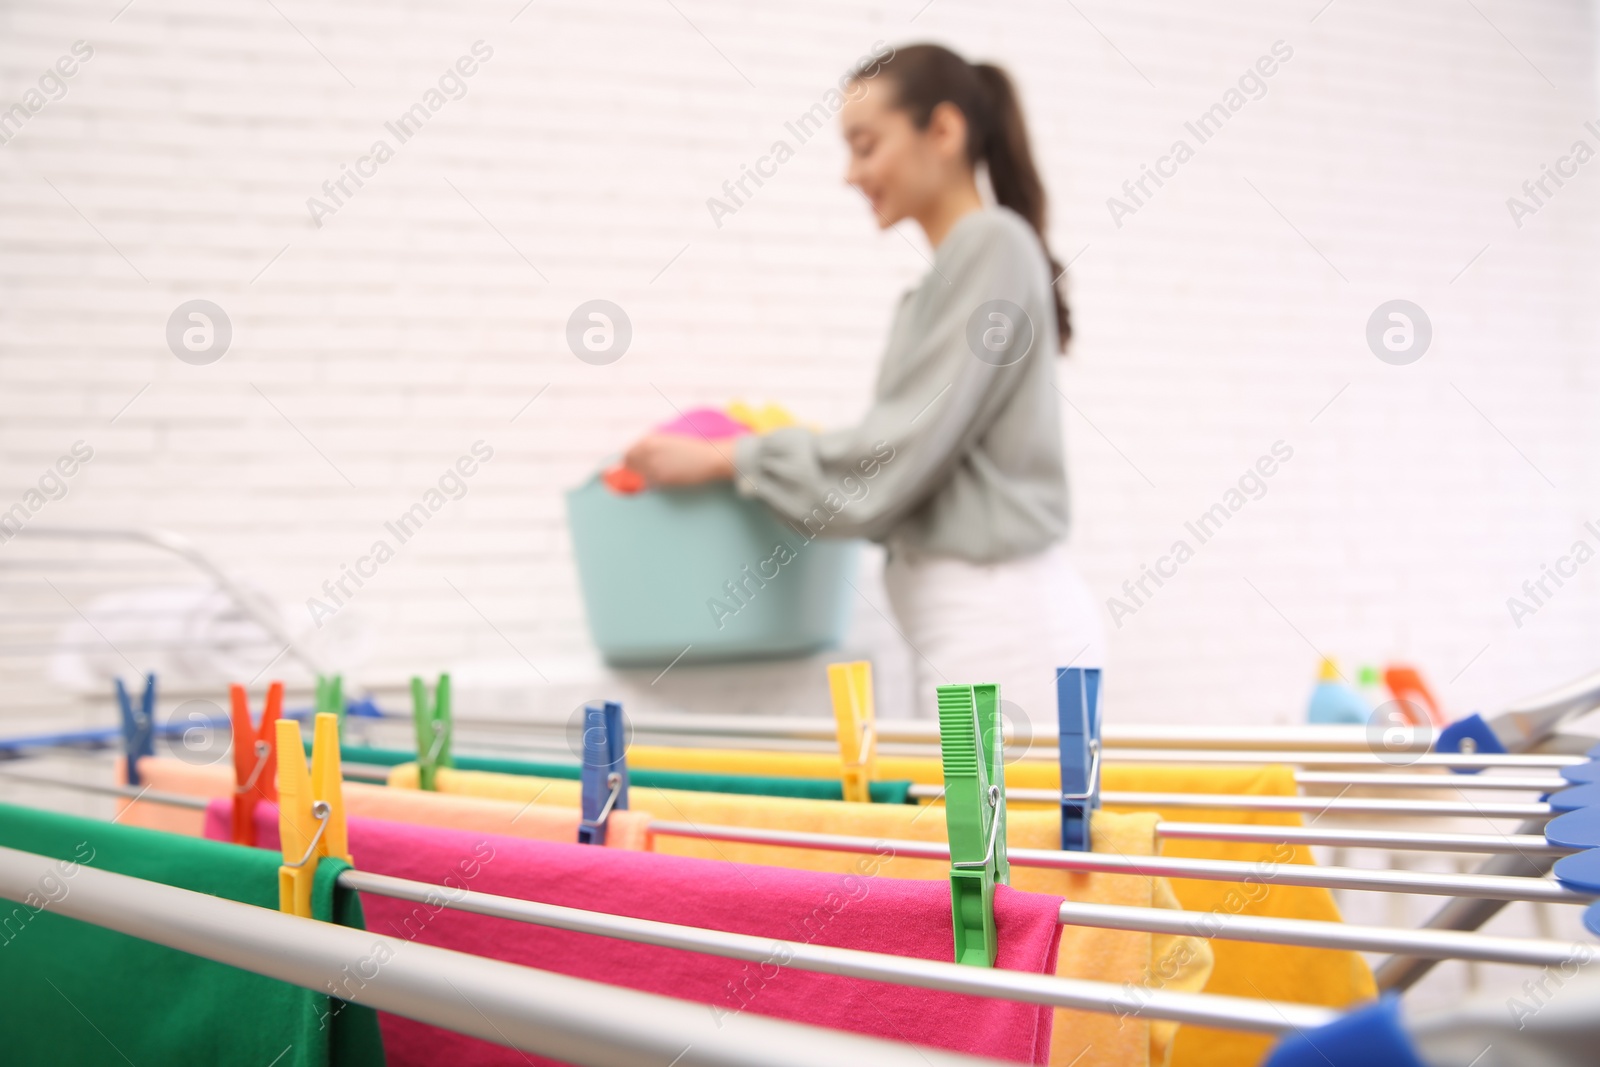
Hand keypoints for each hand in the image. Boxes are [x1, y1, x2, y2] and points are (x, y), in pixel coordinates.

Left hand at [621, 433, 737, 487]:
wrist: (711, 458)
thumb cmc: (693, 449)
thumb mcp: (669, 440)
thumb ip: (652, 447)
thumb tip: (637, 457)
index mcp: (650, 440)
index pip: (627, 453)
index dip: (629, 461)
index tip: (632, 467)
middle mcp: (648, 452)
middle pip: (629, 466)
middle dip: (632, 471)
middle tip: (641, 475)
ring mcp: (654, 466)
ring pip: (638, 477)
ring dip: (643, 478)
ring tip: (659, 475)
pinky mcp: (663, 479)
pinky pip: (650, 484)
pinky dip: (654, 484)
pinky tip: (667, 479)